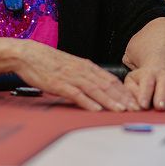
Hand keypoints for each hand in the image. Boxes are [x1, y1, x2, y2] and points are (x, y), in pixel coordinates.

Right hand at [11, 42, 138, 111]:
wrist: (28, 54)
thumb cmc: (48, 62)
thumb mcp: (70, 67)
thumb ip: (84, 75)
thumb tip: (98, 87)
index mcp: (86, 66)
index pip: (111, 79)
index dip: (125, 91)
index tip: (135, 101)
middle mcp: (82, 71)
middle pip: (107, 85)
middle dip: (123, 98)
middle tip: (136, 109)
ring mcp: (71, 77)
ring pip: (95, 90)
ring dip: (110, 101)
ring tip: (122, 110)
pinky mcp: (59, 84)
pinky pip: (76, 94)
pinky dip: (88, 102)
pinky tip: (96, 110)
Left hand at [123, 64, 164, 111]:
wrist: (160, 54)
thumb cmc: (142, 72)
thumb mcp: (131, 75)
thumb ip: (130, 88)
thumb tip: (133, 103)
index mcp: (149, 73)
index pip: (146, 83)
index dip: (144, 93)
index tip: (142, 104)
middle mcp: (163, 77)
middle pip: (163, 86)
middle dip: (162, 96)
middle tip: (160, 106)